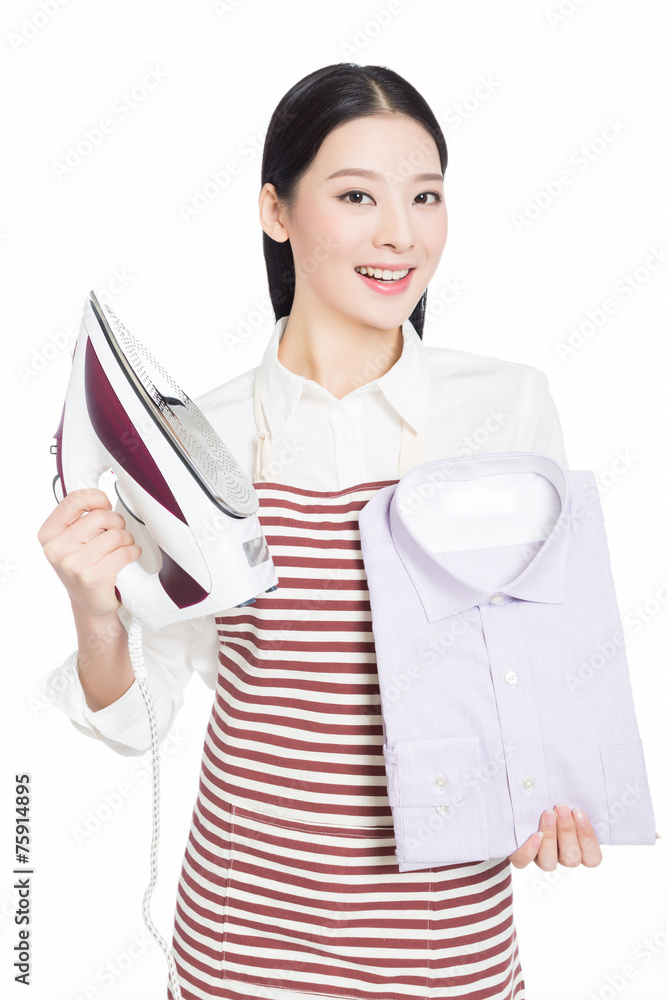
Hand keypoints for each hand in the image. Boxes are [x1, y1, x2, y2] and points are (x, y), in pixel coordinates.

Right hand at [37, 488, 141, 616]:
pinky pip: (126, 552)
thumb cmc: (83, 568)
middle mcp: (57, 549)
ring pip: (117, 534)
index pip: (74, 500)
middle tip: (114, 534)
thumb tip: (101, 497)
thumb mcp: (71, 540)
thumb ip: (79, 517)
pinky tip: (126, 559)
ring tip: (119, 550)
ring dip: (126, 541)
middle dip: (116, 523)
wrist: (89, 604)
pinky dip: (133, 553)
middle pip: (101, 516)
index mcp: (49, 534)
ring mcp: (73, 564)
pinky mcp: (93, 577)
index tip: (104, 505)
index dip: (96, 498)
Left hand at [508, 803, 602, 869]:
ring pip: (549, 862)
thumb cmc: (551, 795)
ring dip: (551, 838)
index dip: (588, 839)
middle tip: (561, 807)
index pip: (592, 858)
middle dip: (567, 832)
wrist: (522, 794)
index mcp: (578, 847)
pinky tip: (534, 833)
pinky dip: (529, 850)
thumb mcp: (567, 794)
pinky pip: (523, 862)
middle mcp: (560, 855)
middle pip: (571, 859)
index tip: (579, 812)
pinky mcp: (521, 855)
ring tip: (548, 813)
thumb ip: (578, 796)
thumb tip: (592, 780)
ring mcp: (541, 857)